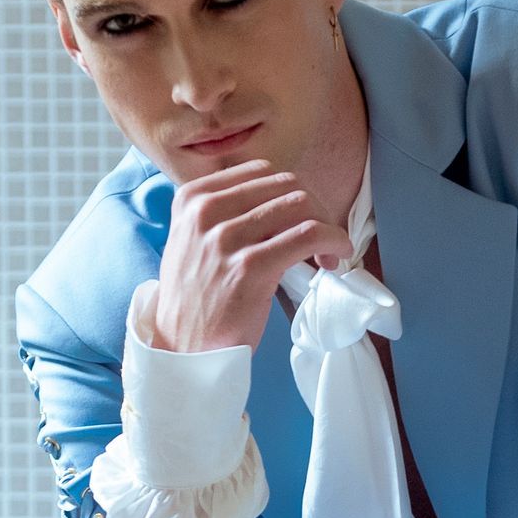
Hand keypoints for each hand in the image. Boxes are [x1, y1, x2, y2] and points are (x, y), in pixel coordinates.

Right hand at [155, 157, 351, 354]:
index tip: (302, 217)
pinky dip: (333, 240)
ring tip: (329, 252)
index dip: (291, 191)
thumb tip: (278, 198)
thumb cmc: (197, 297)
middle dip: (315, 207)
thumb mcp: (193, 239)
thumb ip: (223, 211)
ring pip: (300, 205)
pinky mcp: (250, 268)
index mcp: (192, 198)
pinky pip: (308, 235)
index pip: (261, 171)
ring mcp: (226, 239)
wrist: (182, 346)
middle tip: (322, 237)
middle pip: (285, 185)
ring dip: (327, 226)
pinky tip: (335, 256)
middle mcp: (205, 212)